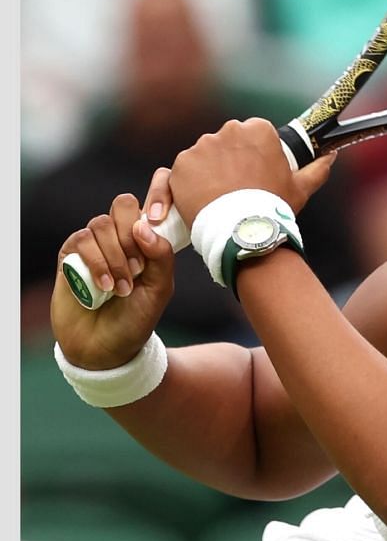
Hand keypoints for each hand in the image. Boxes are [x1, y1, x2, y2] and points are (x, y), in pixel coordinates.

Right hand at [49, 170, 178, 369]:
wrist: (106, 346)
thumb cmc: (137, 317)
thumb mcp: (160, 289)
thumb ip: (161, 256)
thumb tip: (144, 225)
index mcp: (147, 239)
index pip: (153, 197)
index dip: (160, 194)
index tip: (162, 218)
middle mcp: (120, 236)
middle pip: (123, 205)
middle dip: (132, 236)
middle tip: (139, 268)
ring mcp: (94, 244)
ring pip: (102, 224)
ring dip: (115, 257)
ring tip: (122, 288)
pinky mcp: (71, 255)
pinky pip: (81, 240)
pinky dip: (97, 263)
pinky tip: (104, 287)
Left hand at [167, 117, 335, 224]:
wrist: (242, 232)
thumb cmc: (273, 207)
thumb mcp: (301, 188)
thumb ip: (317, 168)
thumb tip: (331, 156)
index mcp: (257, 130)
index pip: (254, 133)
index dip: (256, 153)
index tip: (258, 171)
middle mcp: (227, 131)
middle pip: (228, 141)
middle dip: (232, 159)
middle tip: (240, 187)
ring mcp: (201, 147)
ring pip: (206, 155)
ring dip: (211, 170)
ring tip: (222, 196)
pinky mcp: (181, 164)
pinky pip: (186, 170)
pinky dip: (193, 183)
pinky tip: (205, 199)